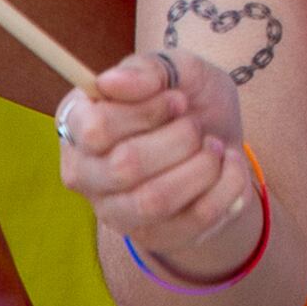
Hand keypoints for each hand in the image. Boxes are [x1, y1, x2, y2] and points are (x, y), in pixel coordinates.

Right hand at [58, 50, 259, 279]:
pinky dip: (227, 184)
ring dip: (203, 165)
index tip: (178, 99)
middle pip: (126, 166)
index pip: (95, 128)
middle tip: (197, 124)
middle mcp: (84, 173)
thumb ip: (146, 69)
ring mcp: (114, 211)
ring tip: (214, 146)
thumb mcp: (177, 68)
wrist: (222, 142)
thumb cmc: (188, 102)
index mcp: (78, 125)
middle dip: (181, 138)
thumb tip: (109, 81)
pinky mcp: (153, 236)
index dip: (146, 112)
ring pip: (155, 200)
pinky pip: (195, 218)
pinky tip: (228, 166)